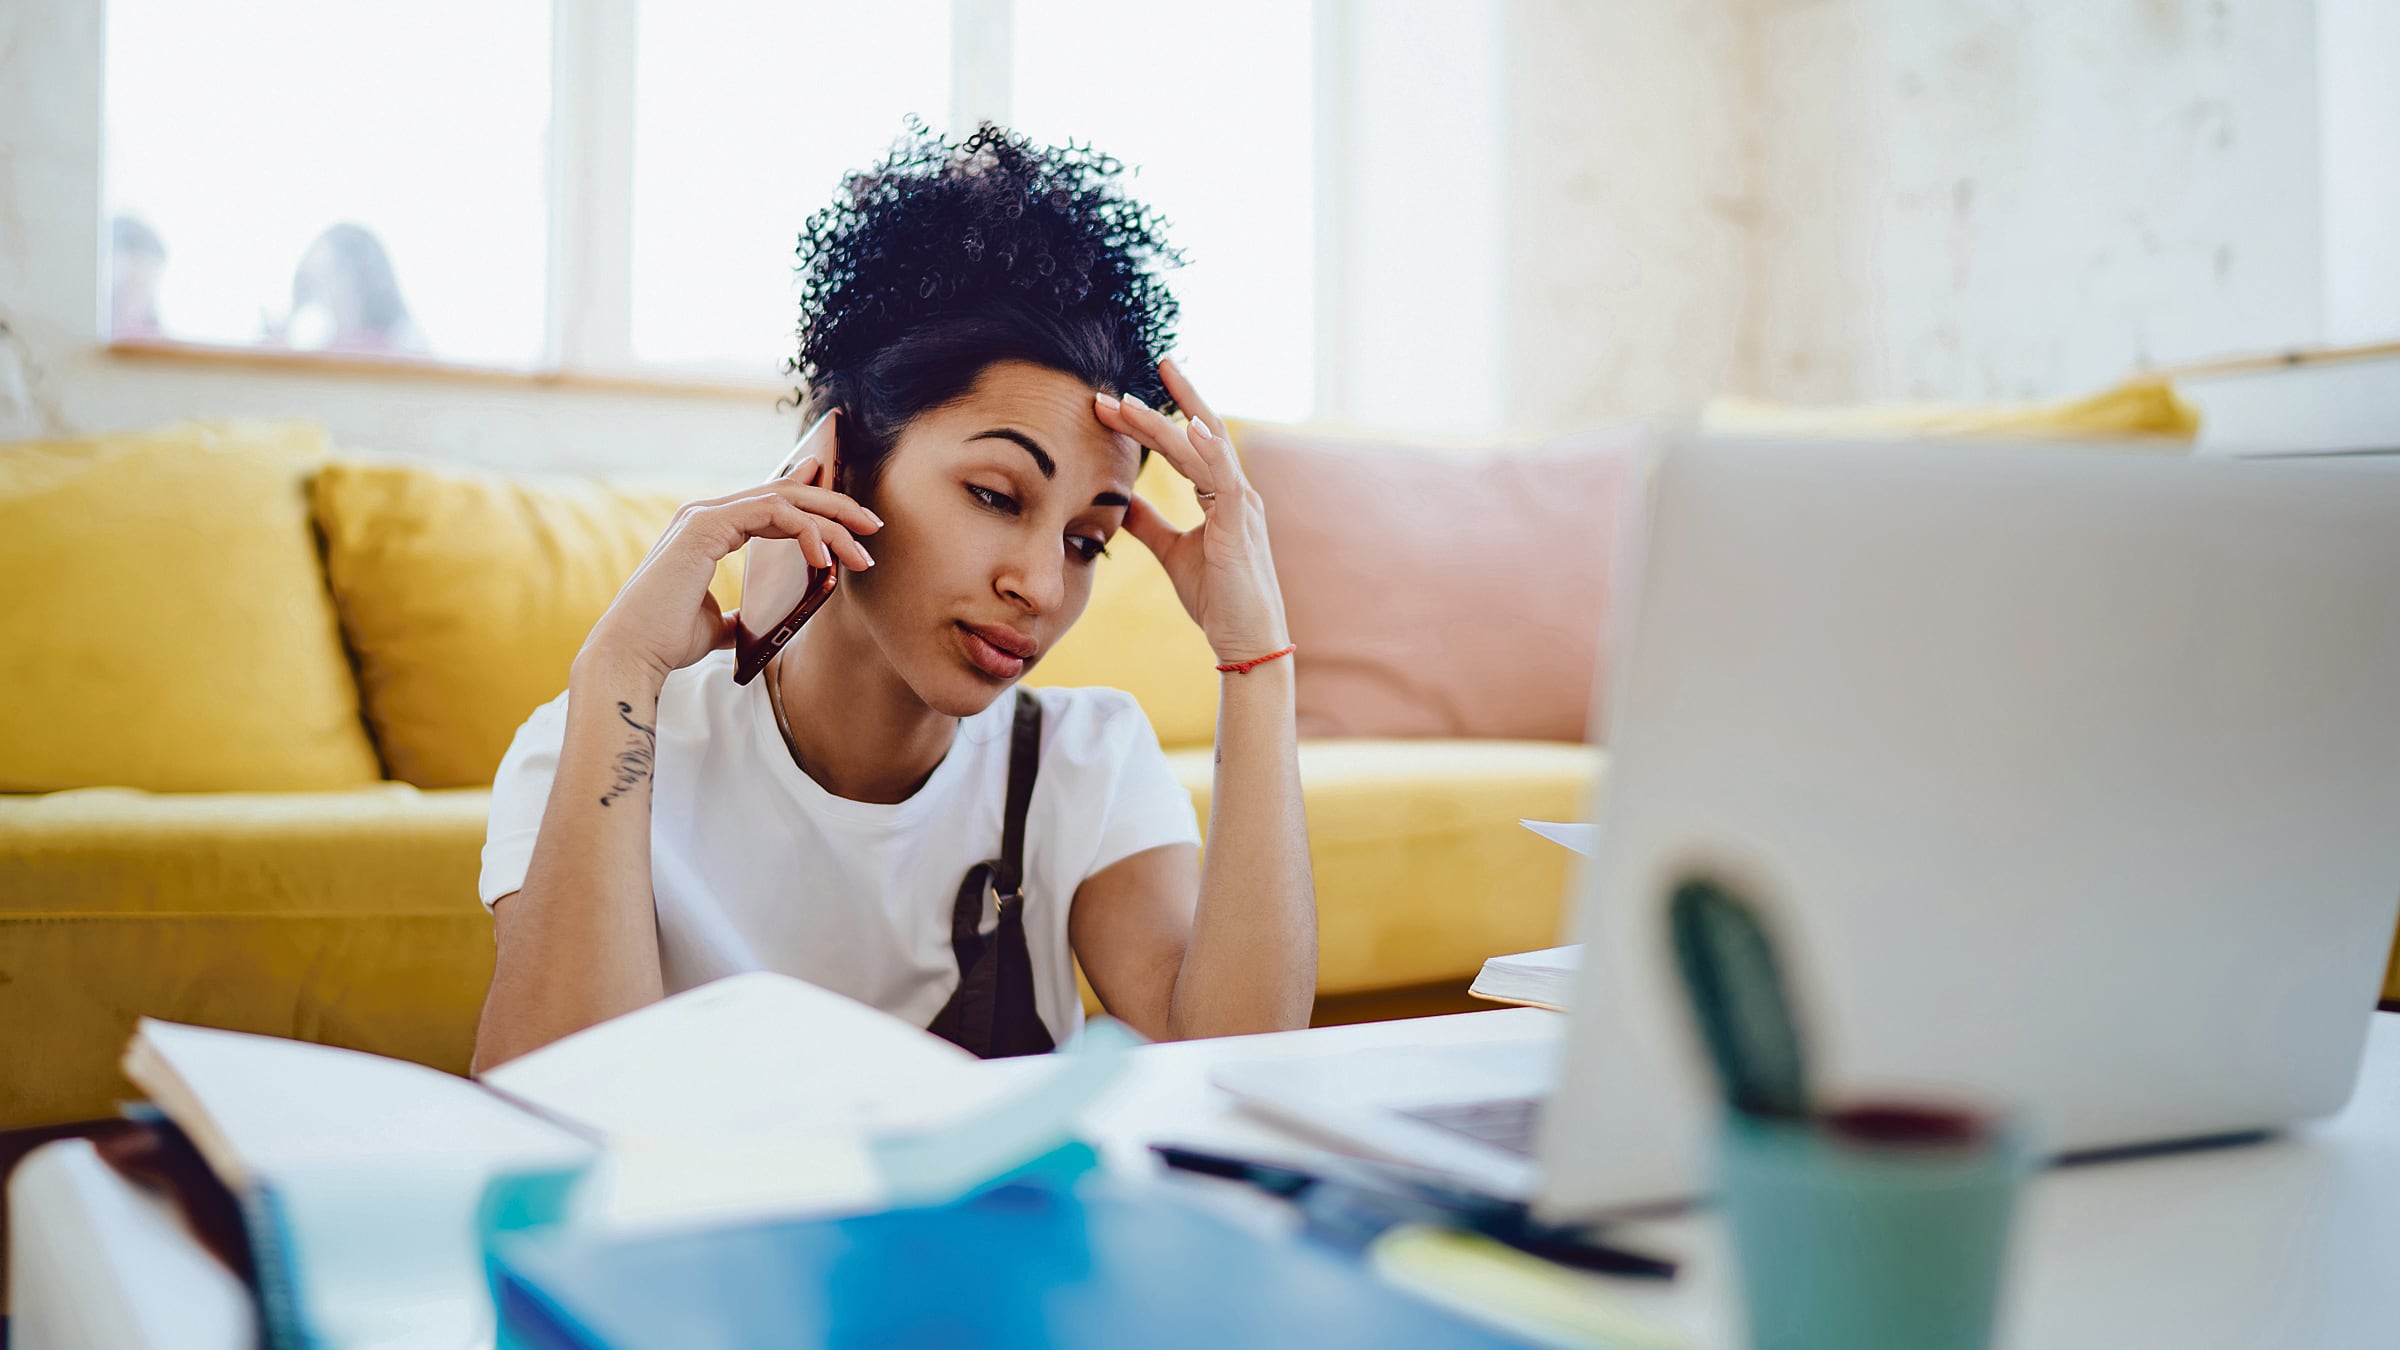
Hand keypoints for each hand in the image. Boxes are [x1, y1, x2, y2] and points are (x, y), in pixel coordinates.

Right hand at [577, 412, 882, 684]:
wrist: (633, 655)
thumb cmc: (666, 642)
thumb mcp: (715, 627)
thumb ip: (738, 617)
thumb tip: (758, 626)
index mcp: (707, 529)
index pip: (772, 503)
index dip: (815, 504)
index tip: (853, 521)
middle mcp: (705, 514)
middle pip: (785, 493)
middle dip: (835, 507)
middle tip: (873, 526)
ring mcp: (704, 515)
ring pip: (785, 499)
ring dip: (831, 521)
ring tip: (862, 550)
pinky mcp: (706, 527)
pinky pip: (773, 513)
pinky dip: (806, 532)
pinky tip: (825, 560)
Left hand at [1095, 359, 1290, 665]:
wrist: (1247, 642)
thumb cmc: (1218, 600)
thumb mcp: (1173, 552)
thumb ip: (1149, 523)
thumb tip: (1119, 500)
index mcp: (1222, 495)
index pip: (1187, 444)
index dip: (1152, 422)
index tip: (1113, 404)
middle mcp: (1236, 492)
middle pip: (1200, 433)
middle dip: (1163, 404)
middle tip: (1121, 384)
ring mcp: (1242, 506)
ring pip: (1205, 449)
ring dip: (1169, 422)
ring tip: (1130, 402)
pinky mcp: (1239, 527)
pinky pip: (1226, 479)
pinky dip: (1210, 451)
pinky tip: (1190, 428)